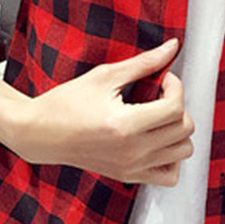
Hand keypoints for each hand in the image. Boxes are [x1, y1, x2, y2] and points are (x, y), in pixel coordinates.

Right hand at [6, 38, 194, 185]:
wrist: (40, 134)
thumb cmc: (66, 103)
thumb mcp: (105, 76)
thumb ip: (143, 63)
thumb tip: (172, 47)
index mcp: (125, 125)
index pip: (175, 108)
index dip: (175, 87)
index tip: (163, 79)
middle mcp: (132, 151)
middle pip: (184, 129)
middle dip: (178, 106)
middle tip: (159, 96)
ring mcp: (132, 167)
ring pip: (183, 152)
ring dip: (178, 131)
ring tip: (158, 117)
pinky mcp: (129, 176)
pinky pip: (169, 176)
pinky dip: (171, 158)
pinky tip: (157, 140)